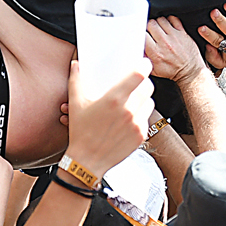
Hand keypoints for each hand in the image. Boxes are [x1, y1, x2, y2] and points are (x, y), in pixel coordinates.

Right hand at [64, 59, 153, 173]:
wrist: (87, 161)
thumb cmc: (81, 133)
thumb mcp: (76, 104)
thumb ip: (76, 81)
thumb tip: (75, 66)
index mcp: (114, 99)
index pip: (139, 75)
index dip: (144, 66)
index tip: (144, 64)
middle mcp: (128, 111)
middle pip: (148, 87)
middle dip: (144, 83)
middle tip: (136, 84)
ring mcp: (136, 124)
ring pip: (150, 103)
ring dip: (143, 100)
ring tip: (132, 103)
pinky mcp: (141, 136)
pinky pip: (146, 119)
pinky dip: (140, 116)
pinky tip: (128, 119)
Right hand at [143, 15, 208, 83]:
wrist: (189, 71)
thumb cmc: (172, 71)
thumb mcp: (153, 70)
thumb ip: (143, 59)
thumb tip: (136, 49)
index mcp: (155, 52)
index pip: (142, 34)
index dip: (140, 33)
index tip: (141, 35)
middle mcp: (164, 42)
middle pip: (151, 24)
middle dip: (148, 27)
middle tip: (150, 32)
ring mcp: (174, 36)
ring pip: (161, 20)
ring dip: (158, 23)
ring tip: (159, 29)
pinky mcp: (182, 33)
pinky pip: (173, 19)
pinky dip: (169, 20)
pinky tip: (168, 26)